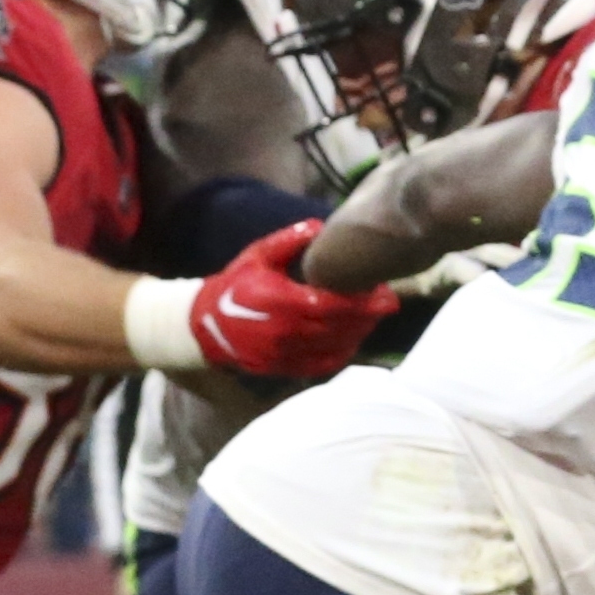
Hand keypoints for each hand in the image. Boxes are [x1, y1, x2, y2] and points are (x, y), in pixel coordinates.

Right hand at [190, 218, 402, 377]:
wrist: (204, 325)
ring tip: (375, 317)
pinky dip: (343, 353)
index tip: (384, 293)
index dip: (360, 302)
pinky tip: (354, 338)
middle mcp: (282, 331)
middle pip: (338, 327)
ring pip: (334, 347)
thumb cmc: (236, 285)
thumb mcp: (257, 256)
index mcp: (277, 300)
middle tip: (389, 303)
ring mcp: (283, 353)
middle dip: (368, 316)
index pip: (329, 305)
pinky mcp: (283, 369)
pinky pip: (322, 365)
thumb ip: (287, 241)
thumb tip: (320, 226)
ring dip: (360, 333)